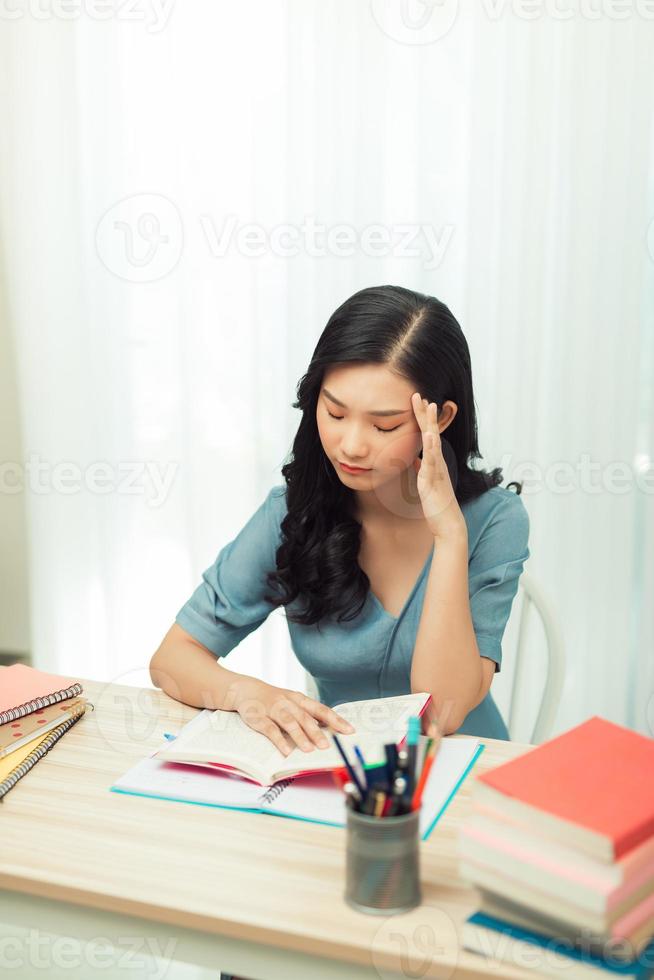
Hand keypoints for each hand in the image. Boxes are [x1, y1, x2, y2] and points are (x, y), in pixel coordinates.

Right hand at [231, 677, 355, 756]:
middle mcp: (288, 702)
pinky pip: (270, 729)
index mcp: (300, 699)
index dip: (336, 720)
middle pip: (305, 717)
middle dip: (317, 732)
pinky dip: (278, 740)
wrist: (246, 689)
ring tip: (308, 750)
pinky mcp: (259, 717)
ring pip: (289, 722)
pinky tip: (286, 751)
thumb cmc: (275, 699)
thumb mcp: (293, 702)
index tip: (349, 730)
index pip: (321, 709)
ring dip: (299, 736)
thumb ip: (308, 714)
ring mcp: (273, 709)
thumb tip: (329, 729)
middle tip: (327, 746)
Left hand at [411, 392, 465, 538]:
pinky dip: (430, 448)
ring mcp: (437, 470)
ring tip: (429, 406)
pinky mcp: (434, 480)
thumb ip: (422, 469)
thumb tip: (415, 459)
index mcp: (434, 461)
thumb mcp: (426, 482)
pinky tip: (428, 436)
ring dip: (430, 424)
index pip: (427, 435)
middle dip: (425, 413)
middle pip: (431, 432)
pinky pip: (432, 462)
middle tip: (419, 394)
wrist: (448, 523)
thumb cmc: (437, 504)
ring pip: (434, 442)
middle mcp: (438, 462)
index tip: (416, 401)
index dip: (421, 418)